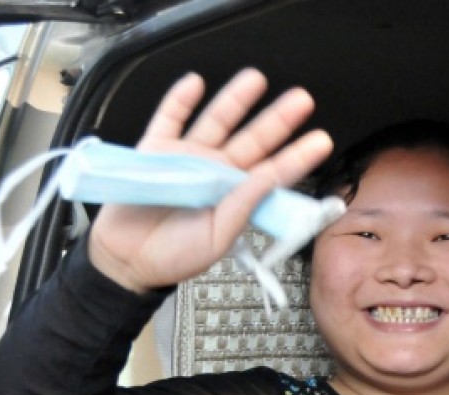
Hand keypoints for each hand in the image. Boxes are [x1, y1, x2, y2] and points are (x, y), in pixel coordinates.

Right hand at [88, 68, 333, 292]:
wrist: (127, 261)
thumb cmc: (174, 256)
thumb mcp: (217, 238)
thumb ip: (242, 207)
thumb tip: (268, 178)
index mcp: (236, 195)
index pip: (274, 171)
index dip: (297, 156)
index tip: (321, 141)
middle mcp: (216, 171)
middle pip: (252, 139)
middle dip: (277, 119)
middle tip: (302, 100)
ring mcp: (187, 157)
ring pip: (216, 121)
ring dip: (235, 100)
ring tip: (256, 79)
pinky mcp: (155, 150)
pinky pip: (169, 119)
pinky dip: (179, 100)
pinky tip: (195, 83)